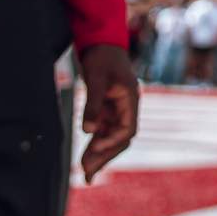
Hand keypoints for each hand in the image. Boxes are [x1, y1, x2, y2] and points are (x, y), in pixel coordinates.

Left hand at [76, 44, 138, 181]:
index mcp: (130, 99)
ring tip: (86, 173)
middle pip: (120, 139)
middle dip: (105, 156)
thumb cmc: (102, 56)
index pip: (127, 129)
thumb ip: (93, 104)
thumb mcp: (97, 78)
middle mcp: (126, 108)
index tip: (95, 148)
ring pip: (111, 138)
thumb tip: (88, 131)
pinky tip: (86, 158)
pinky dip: (95, 145)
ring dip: (99, 155)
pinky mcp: (106, 109)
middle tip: (88, 174)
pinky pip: (102, 132)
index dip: (113, 141)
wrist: (101, 41)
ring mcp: (117, 110)